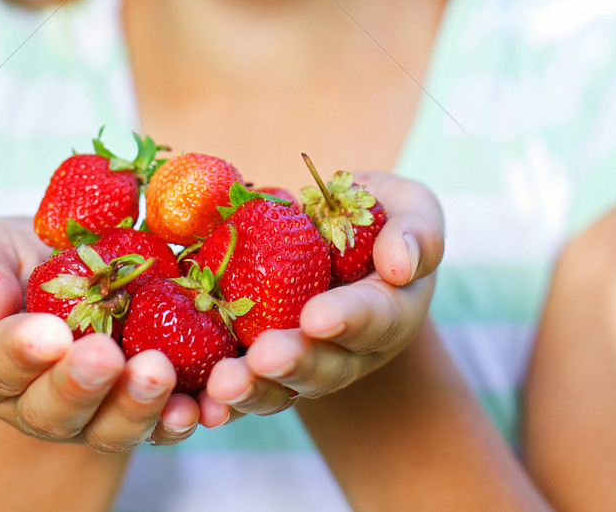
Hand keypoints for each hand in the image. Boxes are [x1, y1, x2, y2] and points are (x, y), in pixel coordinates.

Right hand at [0, 215, 199, 449]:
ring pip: (112, 426)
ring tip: (158, 373)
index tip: (49, 334)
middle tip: (105, 357)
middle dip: (82, 385)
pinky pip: (161, 423)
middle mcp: (35, 403)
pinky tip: (200, 404)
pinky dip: (180, 418)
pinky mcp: (140, 405)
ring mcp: (92, 411)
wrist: (65, 269)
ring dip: (137, 406)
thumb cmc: (12, 260)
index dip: (20, 352)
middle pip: (56, 410)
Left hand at [198, 170, 444, 425]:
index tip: (318, 317)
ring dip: (253, 390)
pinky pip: (245, 386)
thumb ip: (416, 232)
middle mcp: (349, 350)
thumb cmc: (378, 218)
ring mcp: (305, 363)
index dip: (348, 318)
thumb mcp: (410, 209)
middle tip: (264, 358)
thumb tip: (400, 264)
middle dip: (294, 363)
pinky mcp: (262, 363)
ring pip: (281, 388)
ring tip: (223, 385)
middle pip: (325, 366)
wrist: (336, 236)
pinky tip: (199, 406)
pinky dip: (223, 402)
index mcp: (390, 310)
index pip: (374, 317)